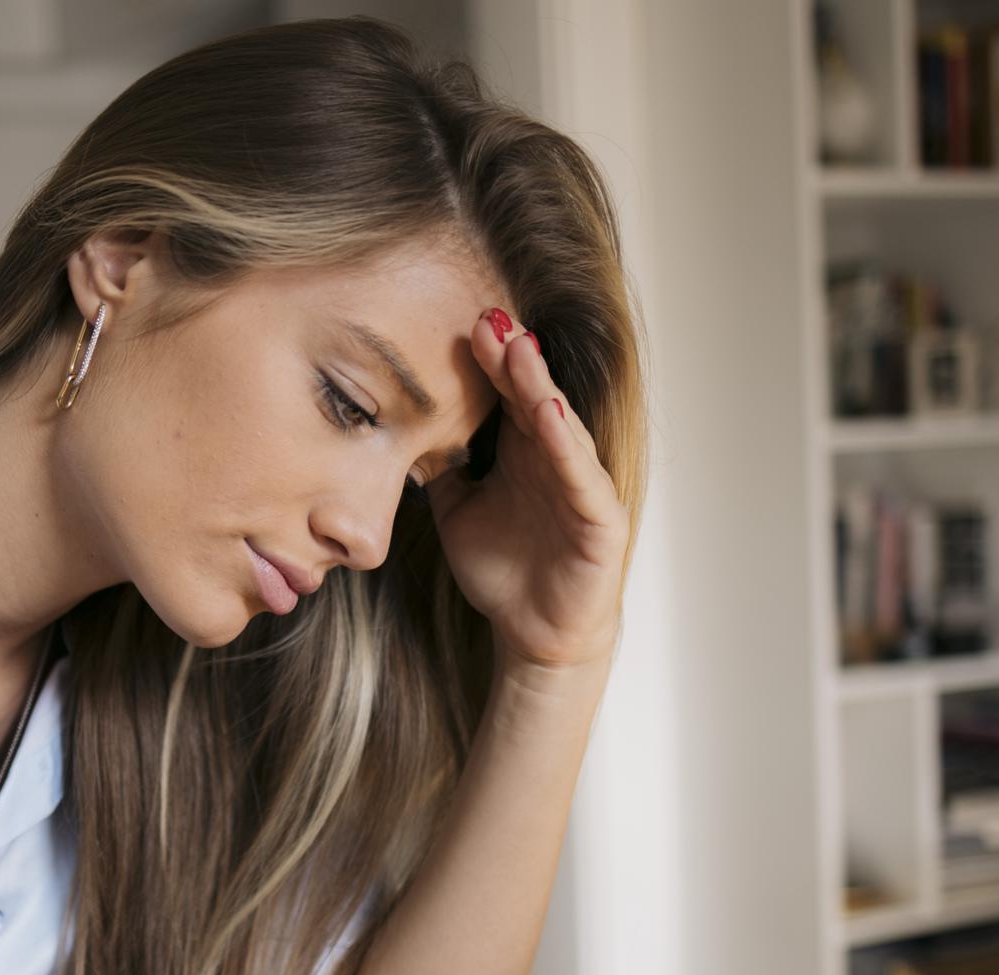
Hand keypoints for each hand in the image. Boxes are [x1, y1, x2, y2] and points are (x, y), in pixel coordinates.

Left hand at [425, 309, 634, 671]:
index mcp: (522, 452)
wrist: (532, 633)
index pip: (505, 394)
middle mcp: (555, 458)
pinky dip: (566, 443)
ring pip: (560, 424)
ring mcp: (581, 484)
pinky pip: (582, 475)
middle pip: (532, 396)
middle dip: (511, 357)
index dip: (486, 361)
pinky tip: (547, 413)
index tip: (458, 322)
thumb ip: (438, 470)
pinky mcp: (601, 518)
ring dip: (539, 386)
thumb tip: (398, 431)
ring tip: (519, 349)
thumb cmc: (502, 569)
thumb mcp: (456, 512)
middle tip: (487, 316)